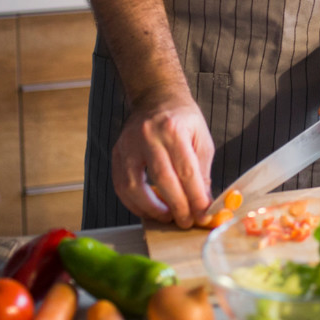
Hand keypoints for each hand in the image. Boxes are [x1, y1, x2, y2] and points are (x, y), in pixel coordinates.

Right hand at [111, 88, 214, 227]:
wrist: (155, 98)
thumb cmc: (182, 119)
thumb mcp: (201, 138)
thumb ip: (202, 170)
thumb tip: (203, 202)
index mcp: (173, 130)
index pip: (186, 170)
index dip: (195, 197)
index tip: (202, 214)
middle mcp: (148, 136)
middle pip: (162, 179)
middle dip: (176, 206)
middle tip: (186, 222)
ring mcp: (128, 145)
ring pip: (134, 185)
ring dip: (151, 208)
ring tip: (167, 217)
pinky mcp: (116, 153)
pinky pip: (121, 185)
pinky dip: (134, 203)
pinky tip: (148, 210)